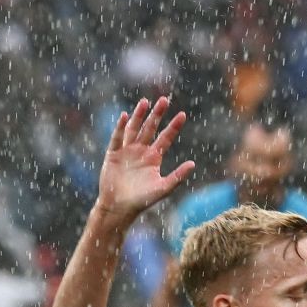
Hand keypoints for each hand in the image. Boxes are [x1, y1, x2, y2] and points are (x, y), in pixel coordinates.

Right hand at [97, 96, 194, 221]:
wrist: (119, 207)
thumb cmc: (142, 200)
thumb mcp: (163, 188)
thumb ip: (178, 176)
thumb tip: (193, 164)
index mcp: (154, 158)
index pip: (166, 138)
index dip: (173, 127)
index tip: (182, 114)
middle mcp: (141, 151)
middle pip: (150, 128)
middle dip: (157, 114)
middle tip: (164, 100)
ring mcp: (127, 151)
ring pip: (134, 129)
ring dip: (139, 116)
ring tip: (145, 102)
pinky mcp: (113, 154)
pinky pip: (117, 138)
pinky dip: (120, 127)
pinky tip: (126, 116)